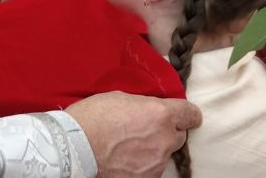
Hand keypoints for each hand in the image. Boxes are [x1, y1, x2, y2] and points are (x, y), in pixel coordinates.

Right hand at [65, 92, 201, 177]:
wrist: (75, 146)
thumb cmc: (93, 117)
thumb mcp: (120, 98)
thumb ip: (143, 104)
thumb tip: (150, 109)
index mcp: (159, 114)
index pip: (190, 114)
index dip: (187, 113)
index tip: (185, 115)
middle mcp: (164, 138)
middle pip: (179, 135)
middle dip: (167, 131)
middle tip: (146, 129)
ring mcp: (157, 162)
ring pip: (165, 153)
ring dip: (154, 148)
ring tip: (131, 145)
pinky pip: (153, 168)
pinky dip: (144, 164)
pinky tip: (126, 158)